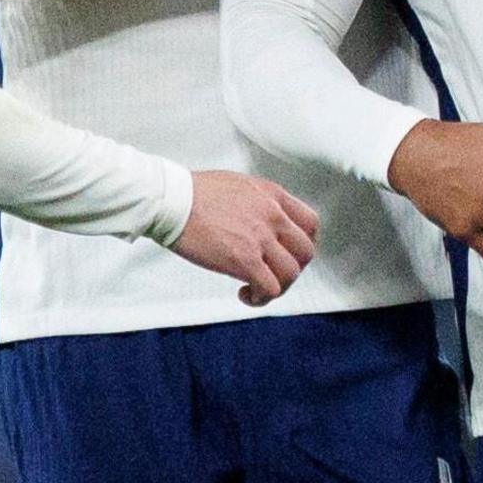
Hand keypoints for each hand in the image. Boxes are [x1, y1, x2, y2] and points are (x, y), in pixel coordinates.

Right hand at [167, 170, 320, 306]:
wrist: (172, 200)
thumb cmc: (194, 191)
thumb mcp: (240, 185)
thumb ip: (258, 201)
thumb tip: (259, 220)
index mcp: (273, 195)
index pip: (310, 223)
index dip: (303, 243)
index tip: (290, 253)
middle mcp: (273, 216)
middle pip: (305, 251)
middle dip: (292, 268)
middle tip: (273, 274)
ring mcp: (261, 238)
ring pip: (291, 273)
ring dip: (278, 286)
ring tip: (258, 288)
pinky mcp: (244, 260)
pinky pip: (270, 288)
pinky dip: (261, 298)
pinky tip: (246, 294)